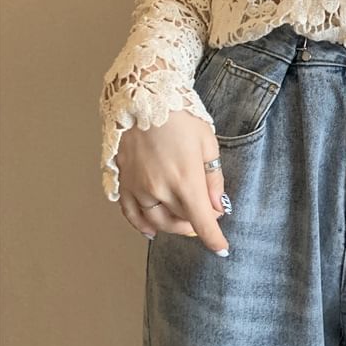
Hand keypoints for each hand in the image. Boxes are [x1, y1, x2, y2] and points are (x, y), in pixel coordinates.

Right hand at [115, 109, 229, 255]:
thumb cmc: (181, 116)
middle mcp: (159, 189)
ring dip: (175, 225)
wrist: (144, 97)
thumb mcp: (207, 143)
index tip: (222, 248)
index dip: (215, 239)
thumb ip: (213, 178)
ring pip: (158, 222)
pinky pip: (132, 215)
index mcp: (185, 180)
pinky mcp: (123, 183)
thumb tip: (217, 207)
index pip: (202, 222)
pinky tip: (153, 230)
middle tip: (209, 215)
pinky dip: (143, 226)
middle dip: (198, 225)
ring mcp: (138, 188)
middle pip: (181, 223)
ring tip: (186, 219)